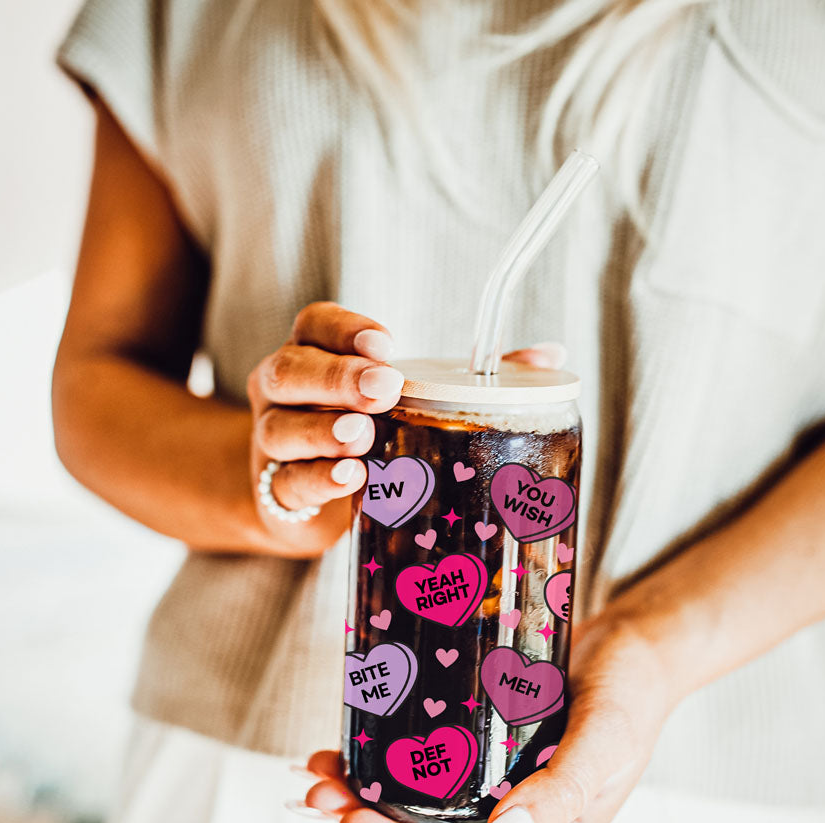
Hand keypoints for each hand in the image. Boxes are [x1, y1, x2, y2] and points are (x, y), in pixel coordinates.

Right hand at [247, 299, 568, 553]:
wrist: (306, 496)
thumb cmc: (370, 432)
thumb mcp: (408, 399)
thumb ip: (469, 377)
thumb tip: (550, 356)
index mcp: (315, 354)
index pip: (316, 325)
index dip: (345, 330)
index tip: (388, 343)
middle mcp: (284, 392)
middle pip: (290, 371)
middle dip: (336, 378)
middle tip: (384, 388)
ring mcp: (274, 441)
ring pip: (281, 429)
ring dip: (323, 431)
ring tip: (363, 434)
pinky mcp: (277, 490)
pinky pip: (287, 483)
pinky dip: (319, 481)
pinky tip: (351, 478)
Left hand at [300, 614, 675, 822]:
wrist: (636, 647)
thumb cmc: (631, 694)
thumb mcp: (607, 742)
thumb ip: (562, 792)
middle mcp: (519, 816)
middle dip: (369, 812)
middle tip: (316, 790)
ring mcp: (501, 781)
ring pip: (423, 792)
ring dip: (370, 782)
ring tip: (320, 767)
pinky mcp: (489, 745)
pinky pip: (434, 757)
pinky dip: (392, 752)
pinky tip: (356, 741)